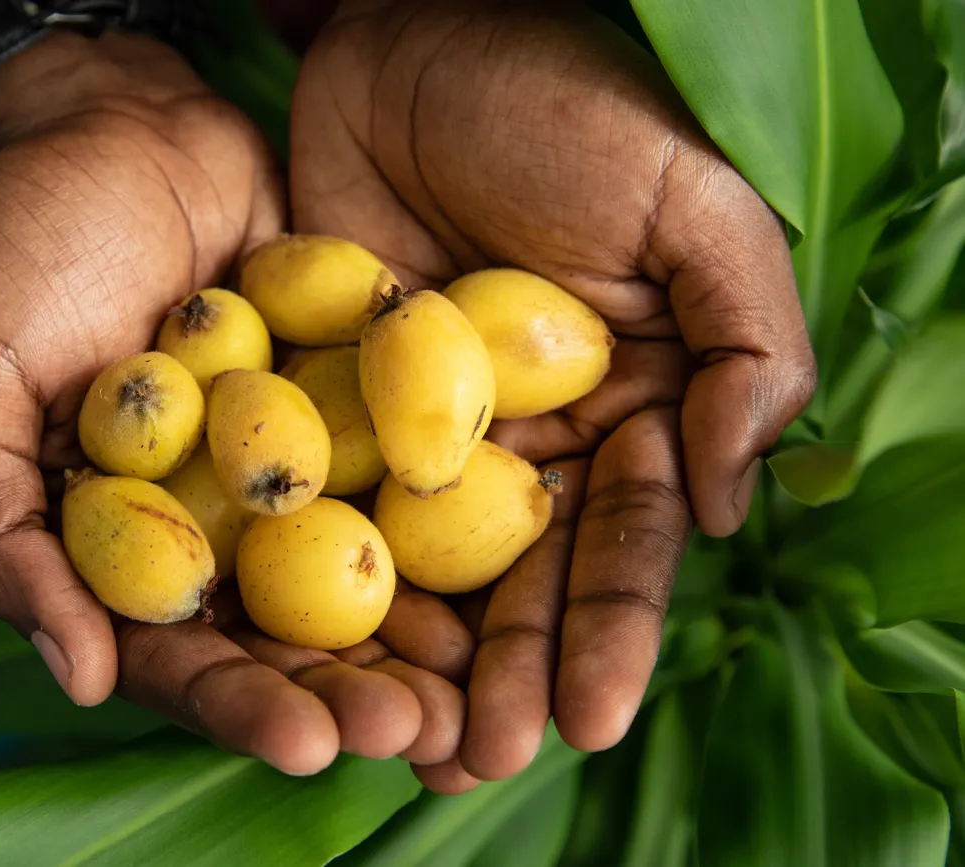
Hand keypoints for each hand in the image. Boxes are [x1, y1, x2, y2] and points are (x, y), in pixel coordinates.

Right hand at [0, 30, 465, 776]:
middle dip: (352, 688)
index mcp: (113, 544)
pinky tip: (518, 562)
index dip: (238, 704)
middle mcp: (209, 521)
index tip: (312, 742)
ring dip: (422, 632)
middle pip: (285, 633)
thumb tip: (80, 675)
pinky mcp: (353, 399)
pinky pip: (407, 464)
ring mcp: (289, 463)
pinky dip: (459, 515)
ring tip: (484, 688)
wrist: (116, 121)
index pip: (176, 652)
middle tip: (423, 733)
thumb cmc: (17, 247)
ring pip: (360, 569)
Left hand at [289, 0, 816, 788]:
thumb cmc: (575, 104)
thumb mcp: (694, 209)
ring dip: (410, 655)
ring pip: (418, 564)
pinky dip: (316, 573)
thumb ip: (744, 349)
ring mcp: (419, 428)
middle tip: (477, 758)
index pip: (622, 540)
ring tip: (394, 739)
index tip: (588, 720)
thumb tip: (729, 504)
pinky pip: (324, 497)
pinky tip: (298, 648)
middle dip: (506, 672)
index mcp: (626, 407)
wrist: (419, 30)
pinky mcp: (329, 399)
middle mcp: (525, 437)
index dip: (609, 631)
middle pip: (517, 578)